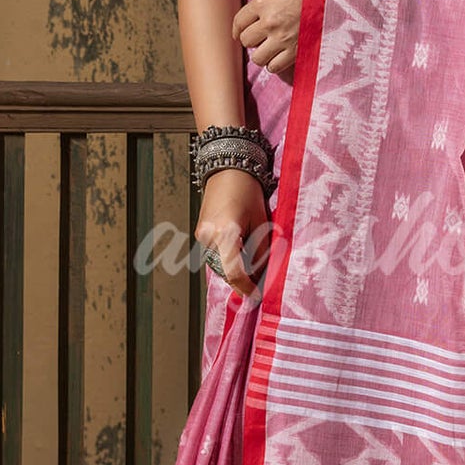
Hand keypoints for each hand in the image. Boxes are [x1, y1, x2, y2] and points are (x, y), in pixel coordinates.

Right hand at [195, 168, 271, 296]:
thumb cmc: (249, 191)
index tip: (258, 297)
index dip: (247, 288)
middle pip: (226, 271)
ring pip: (220, 264)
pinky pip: (215, 254)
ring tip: (253, 262)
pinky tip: (241, 250)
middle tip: (260, 283)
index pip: (234, 272)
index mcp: (226, 233)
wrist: (227, 168)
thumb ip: (261, 251)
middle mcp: (209, 237)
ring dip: (235, 268)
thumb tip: (264, 275)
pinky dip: (228, 257)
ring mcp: (202, 235)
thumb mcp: (261, 222)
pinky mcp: (200, 233)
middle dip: (243, 279)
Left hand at [232, 0, 306, 76]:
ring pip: (257, 57)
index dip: (237, 29)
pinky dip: (274, 64)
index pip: (238, 21)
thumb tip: (250, 19)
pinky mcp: (294, 51)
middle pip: (246, 40)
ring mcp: (281, 38)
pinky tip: (279, 57)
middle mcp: (269, 21)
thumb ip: (264, 4)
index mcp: (263, 2)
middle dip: (252, 40)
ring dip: (262, 54)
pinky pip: (273, 67)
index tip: (239, 33)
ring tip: (269, 49)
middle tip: (260, 39)